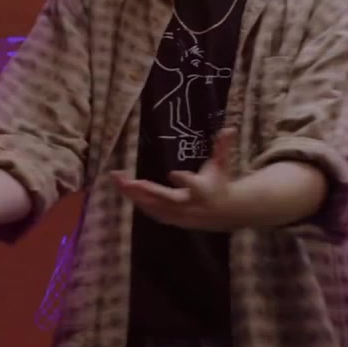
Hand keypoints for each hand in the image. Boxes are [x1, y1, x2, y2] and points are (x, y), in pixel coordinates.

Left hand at [114, 128, 241, 230]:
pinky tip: (124, 190)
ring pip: (153, 206)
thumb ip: (222, 148)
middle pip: (164, 198)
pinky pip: (151, 210)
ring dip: (134, 195)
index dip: (184, 180)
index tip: (173, 173)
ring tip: (118, 181)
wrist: (223, 213)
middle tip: (127, 181)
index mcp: (203, 191)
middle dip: (145, 190)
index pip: (194, 186)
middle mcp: (188, 204)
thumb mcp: (222, 166)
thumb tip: (229, 128)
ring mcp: (177, 214)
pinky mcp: (170, 218)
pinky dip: (137, 201)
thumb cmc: (218, 184)